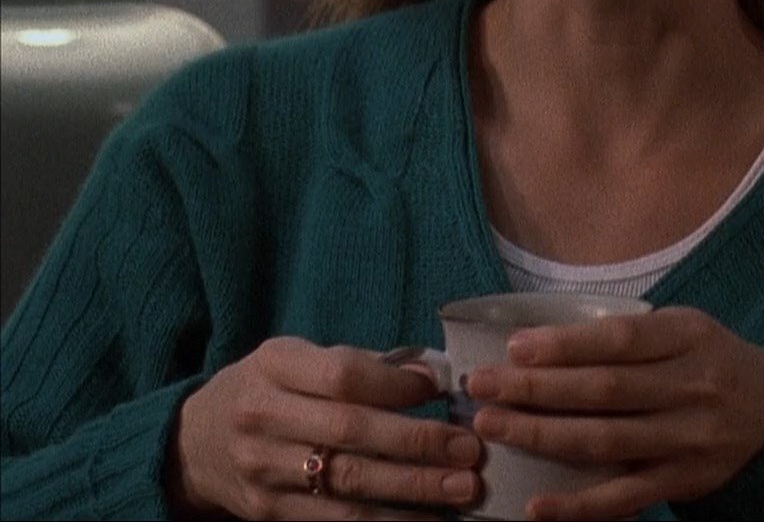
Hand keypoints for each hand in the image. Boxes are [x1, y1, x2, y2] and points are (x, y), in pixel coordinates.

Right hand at [171, 336, 483, 519]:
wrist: (194, 442)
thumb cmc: (269, 390)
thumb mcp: (298, 359)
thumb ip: (359, 365)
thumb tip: (431, 376)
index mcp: (275, 365)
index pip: (343, 374)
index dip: (396, 385)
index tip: (441, 390)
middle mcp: (263, 416)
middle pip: (351, 432)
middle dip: (418, 443)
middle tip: (469, 450)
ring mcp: (263, 468)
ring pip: (346, 483)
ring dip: (411, 489)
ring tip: (459, 489)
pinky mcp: (267, 511)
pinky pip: (334, 520)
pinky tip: (424, 520)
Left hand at [463, 306, 763, 520]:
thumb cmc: (714, 363)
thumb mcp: (687, 329)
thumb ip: (631, 334)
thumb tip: (546, 342)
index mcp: (689, 338)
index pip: (620, 340)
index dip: (564, 345)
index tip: (514, 348)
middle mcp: (692, 387)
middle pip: (604, 390)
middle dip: (535, 389)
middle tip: (482, 387)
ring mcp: (688, 438)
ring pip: (605, 441)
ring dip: (542, 435)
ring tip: (492, 427)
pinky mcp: (683, 480)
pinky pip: (624, 497)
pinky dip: (579, 505)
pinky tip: (537, 505)